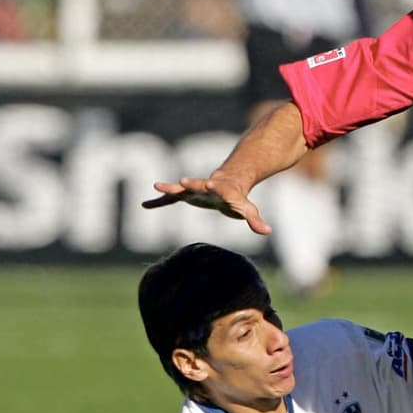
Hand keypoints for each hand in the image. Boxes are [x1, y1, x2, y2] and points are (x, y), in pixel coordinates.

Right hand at [141, 175, 271, 235]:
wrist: (225, 182)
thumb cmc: (237, 198)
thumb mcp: (246, 209)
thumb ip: (255, 220)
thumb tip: (267, 231)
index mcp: (223, 189)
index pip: (221, 188)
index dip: (216, 187)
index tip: (211, 183)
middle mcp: (206, 186)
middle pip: (199, 184)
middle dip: (191, 183)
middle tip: (182, 181)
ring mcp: (193, 189)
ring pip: (181, 188)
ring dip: (170, 188)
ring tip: (156, 186)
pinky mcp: (184, 195)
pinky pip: (170, 198)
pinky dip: (158, 201)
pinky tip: (144, 205)